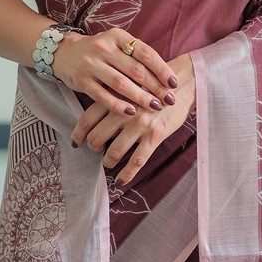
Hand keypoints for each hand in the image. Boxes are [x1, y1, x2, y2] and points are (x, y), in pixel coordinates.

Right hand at [51, 27, 178, 116]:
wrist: (64, 52)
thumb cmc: (100, 52)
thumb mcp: (117, 45)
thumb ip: (136, 56)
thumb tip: (166, 77)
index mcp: (118, 36)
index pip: (145, 53)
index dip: (162, 69)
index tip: (174, 84)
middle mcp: (104, 48)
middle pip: (135, 70)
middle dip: (155, 86)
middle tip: (169, 99)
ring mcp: (91, 64)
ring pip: (121, 83)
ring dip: (140, 97)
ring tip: (155, 107)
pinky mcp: (81, 80)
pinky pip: (102, 96)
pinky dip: (118, 105)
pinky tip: (131, 112)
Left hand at [70, 53, 195, 185]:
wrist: (185, 81)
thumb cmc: (155, 82)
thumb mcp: (130, 83)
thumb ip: (114, 97)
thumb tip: (97, 116)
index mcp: (115, 97)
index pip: (87, 119)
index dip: (78, 134)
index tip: (76, 142)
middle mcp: (124, 111)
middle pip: (97, 137)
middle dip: (93, 148)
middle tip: (96, 150)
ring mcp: (139, 124)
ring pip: (114, 152)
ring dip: (108, 162)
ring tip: (108, 163)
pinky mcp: (155, 135)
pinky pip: (137, 160)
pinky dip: (126, 174)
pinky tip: (121, 180)